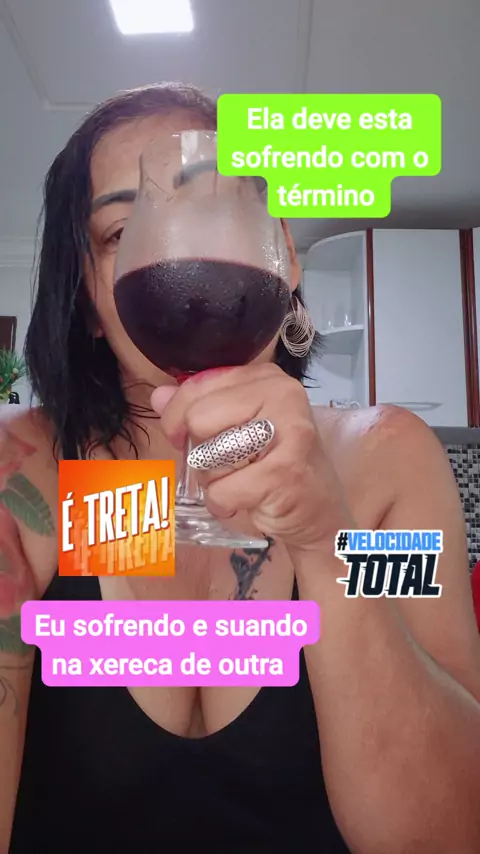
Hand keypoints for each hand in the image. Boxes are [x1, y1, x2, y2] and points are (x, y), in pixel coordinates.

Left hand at [151, 364, 350, 552]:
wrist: (319, 512)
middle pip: (197, 419)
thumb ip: (197, 408)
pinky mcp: (284, 471)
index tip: (187, 436)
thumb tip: (159, 396)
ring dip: (214, 480)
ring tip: (243, 481)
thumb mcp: (237, 429)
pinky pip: (221, 491)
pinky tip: (248, 502)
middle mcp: (283, 395)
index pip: (196, 386)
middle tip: (226, 465)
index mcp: (267, 378)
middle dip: (200, 452)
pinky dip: (224, 505)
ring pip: (208, 455)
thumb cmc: (275, 466)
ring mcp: (288, 432)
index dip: (178, 416)